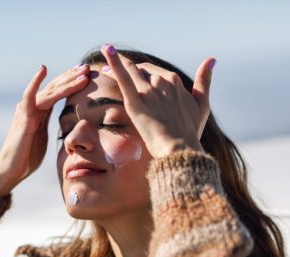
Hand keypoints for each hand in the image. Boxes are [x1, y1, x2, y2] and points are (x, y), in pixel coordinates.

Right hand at [0, 64, 89, 196]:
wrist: (11, 169)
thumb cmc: (27, 156)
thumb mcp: (43, 137)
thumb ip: (48, 126)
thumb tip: (61, 124)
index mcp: (39, 112)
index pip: (57, 93)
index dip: (71, 83)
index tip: (86, 75)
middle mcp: (32, 107)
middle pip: (55, 87)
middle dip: (71, 77)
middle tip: (87, 67)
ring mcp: (27, 110)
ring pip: (49, 91)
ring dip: (66, 81)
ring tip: (81, 71)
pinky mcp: (23, 118)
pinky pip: (29, 97)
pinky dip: (35, 82)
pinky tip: (43, 69)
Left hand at [100, 45, 214, 157]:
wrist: (180, 148)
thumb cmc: (190, 131)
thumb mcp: (202, 105)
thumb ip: (204, 82)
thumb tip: (211, 59)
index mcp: (175, 82)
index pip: (154, 71)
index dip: (143, 71)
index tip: (134, 73)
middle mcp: (162, 82)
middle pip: (141, 71)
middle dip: (128, 69)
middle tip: (112, 69)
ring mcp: (148, 91)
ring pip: (130, 71)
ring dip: (116, 64)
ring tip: (104, 62)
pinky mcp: (135, 102)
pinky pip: (123, 78)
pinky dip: (114, 63)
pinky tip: (106, 50)